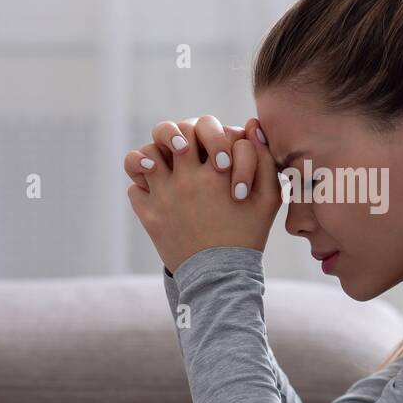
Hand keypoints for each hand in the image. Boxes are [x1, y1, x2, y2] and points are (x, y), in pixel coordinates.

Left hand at [124, 114, 281, 273]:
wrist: (221, 278)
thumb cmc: (248, 235)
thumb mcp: (268, 198)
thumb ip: (264, 159)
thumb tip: (251, 126)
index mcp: (216, 172)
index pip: (205, 125)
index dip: (212, 133)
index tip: (219, 157)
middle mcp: (186, 180)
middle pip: (169, 131)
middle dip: (178, 134)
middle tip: (185, 149)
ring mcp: (164, 197)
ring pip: (146, 154)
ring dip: (156, 155)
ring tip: (166, 165)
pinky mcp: (149, 215)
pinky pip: (134, 187)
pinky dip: (143, 184)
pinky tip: (158, 190)